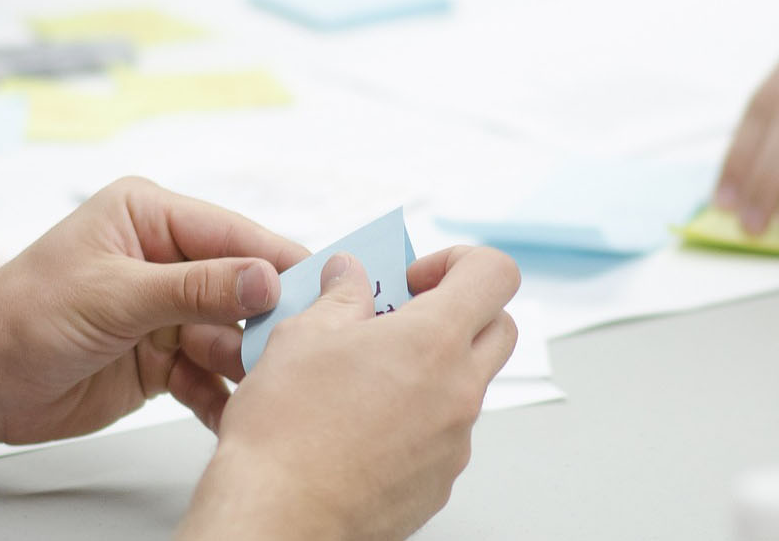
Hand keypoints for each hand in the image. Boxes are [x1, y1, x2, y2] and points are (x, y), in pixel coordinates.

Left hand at [0, 176, 307, 444]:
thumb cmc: (20, 316)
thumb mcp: (113, 295)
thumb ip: (195, 288)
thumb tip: (268, 278)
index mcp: (150, 215)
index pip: (235, 234)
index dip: (282, 262)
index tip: (329, 289)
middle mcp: (164, 258)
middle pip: (243, 288)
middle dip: (269, 322)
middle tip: (302, 351)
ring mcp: (165, 312)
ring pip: (232, 337)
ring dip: (249, 365)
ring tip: (271, 390)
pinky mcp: (161, 359)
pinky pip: (209, 376)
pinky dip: (222, 397)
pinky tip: (238, 415)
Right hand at [178, 246, 519, 540]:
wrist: (278, 515)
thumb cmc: (286, 430)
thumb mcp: (302, 335)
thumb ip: (340, 296)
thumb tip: (350, 275)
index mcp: (434, 341)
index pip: (495, 274)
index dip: (459, 262)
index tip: (414, 279)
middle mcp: (459, 392)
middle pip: (500, 329)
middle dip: (458, 314)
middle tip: (401, 319)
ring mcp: (454, 443)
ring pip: (467, 386)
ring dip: (432, 370)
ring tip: (366, 378)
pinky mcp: (439, 483)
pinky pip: (443, 436)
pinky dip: (415, 420)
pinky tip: (361, 428)